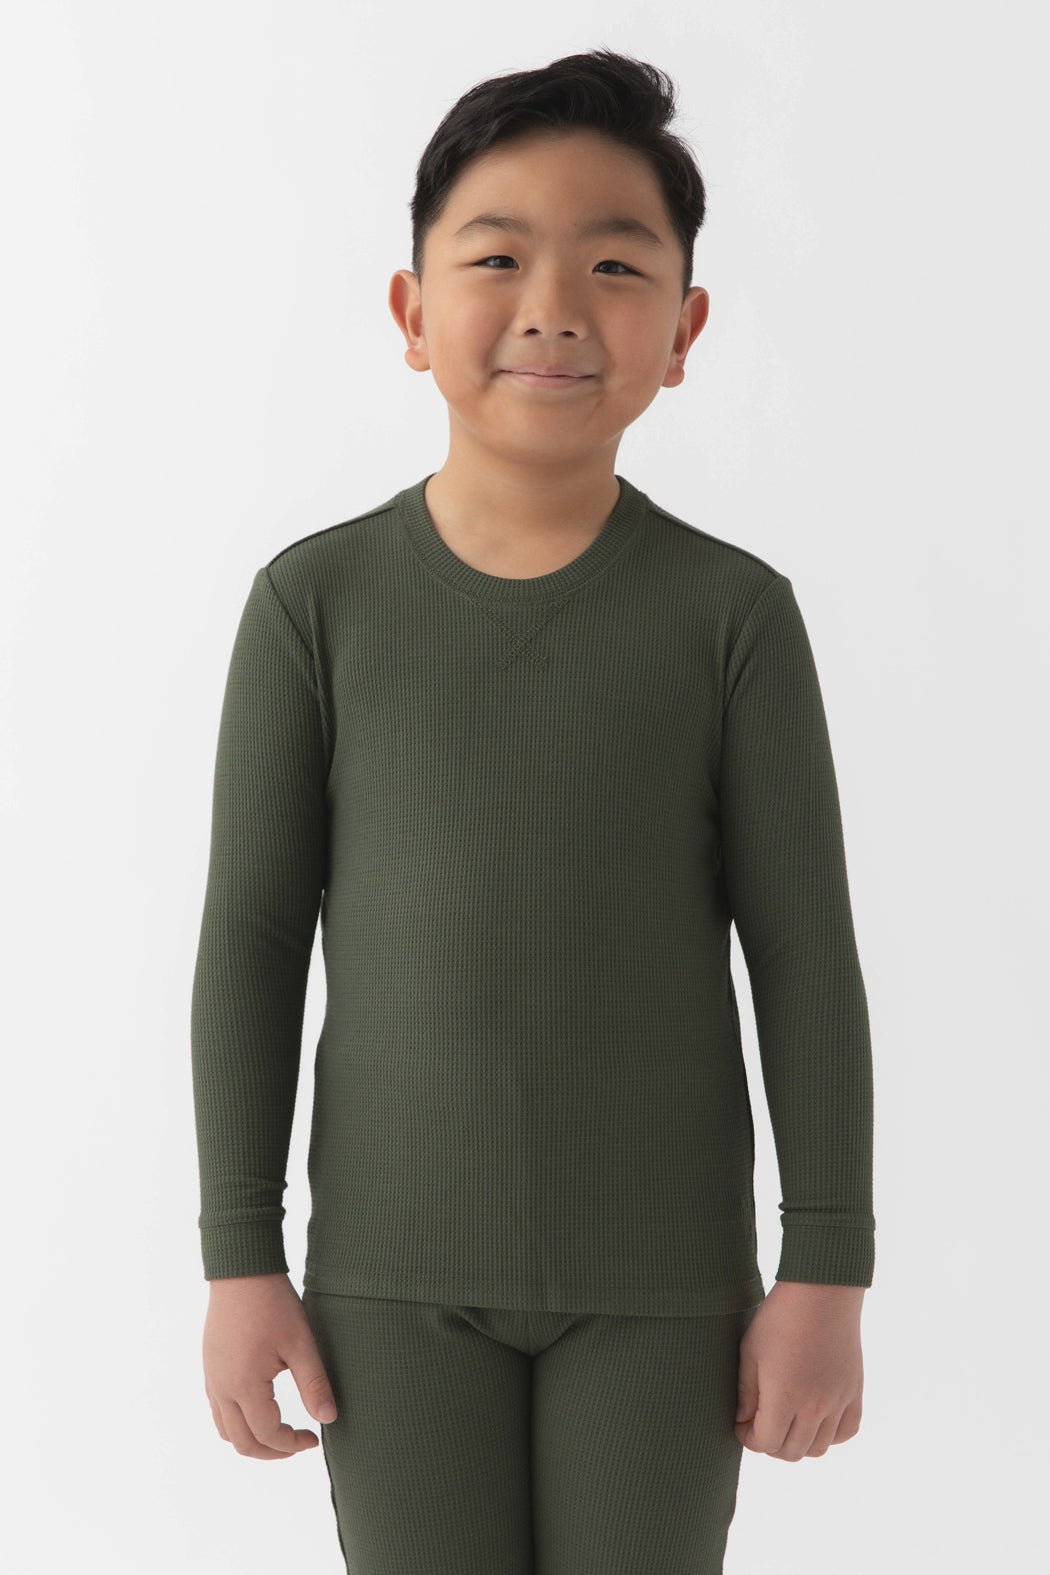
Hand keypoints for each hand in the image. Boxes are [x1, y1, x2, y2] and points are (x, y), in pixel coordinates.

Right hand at [202, 1272, 337, 1458]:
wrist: (241, 1271)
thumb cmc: (273, 1304)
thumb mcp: (301, 1344)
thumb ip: (314, 1384)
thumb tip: (328, 1419)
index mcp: (245, 1386)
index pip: (267, 1434)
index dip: (292, 1444)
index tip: (314, 1438)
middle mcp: (222, 1388)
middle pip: (242, 1442)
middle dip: (272, 1451)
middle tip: (298, 1443)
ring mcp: (212, 1378)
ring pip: (226, 1430)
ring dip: (252, 1440)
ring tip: (280, 1432)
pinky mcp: (210, 1367)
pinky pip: (218, 1410)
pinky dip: (238, 1422)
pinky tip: (260, 1409)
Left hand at [734, 1280, 864, 1460]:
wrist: (822, 1292)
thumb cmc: (780, 1317)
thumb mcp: (751, 1350)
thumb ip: (746, 1391)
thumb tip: (743, 1420)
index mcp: (785, 1396)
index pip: (766, 1443)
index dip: (748, 1437)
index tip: (741, 1423)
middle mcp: (815, 1406)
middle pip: (791, 1452)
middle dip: (769, 1443)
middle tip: (760, 1423)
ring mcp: (839, 1401)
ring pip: (819, 1448)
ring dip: (798, 1442)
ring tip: (785, 1421)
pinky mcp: (854, 1392)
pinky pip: (846, 1432)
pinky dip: (829, 1435)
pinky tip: (814, 1419)